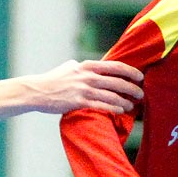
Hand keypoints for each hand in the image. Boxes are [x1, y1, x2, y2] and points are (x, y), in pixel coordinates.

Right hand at [27, 59, 143, 114]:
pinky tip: (121, 110)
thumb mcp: (69, 67)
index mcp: (86, 66)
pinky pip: (102, 105)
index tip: (139, 76)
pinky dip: (114, 108)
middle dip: (132, 88)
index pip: (114, 66)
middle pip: (117, 81)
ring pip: (112, 95)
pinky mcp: (79, 102)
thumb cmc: (53, 80)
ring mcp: (83, 89)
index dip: (130, 71)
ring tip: (132, 105)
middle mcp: (87, 76)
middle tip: (141, 93)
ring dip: (125, 101)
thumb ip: (83, 67)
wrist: (36, 91)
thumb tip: (93, 67)